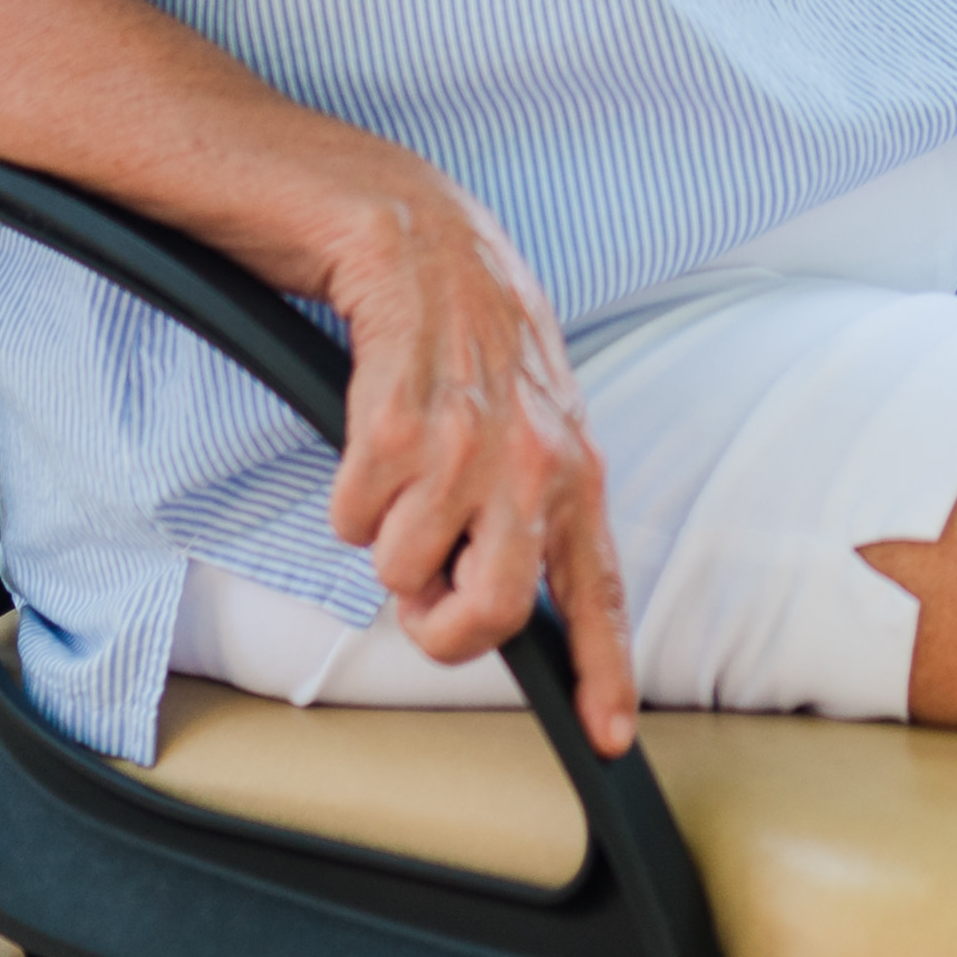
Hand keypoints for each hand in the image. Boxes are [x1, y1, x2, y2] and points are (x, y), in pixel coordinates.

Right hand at [308, 167, 635, 750]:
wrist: (404, 218)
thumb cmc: (458, 320)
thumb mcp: (518, 410)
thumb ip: (522, 499)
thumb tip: (491, 594)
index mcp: (573, 459)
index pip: (598, 586)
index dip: (607, 669)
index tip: (610, 738)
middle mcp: (535, 453)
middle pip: (497, 609)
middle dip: (440, 625)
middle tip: (415, 585)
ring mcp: (468, 435)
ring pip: (408, 569)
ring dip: (381, 540)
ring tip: (389, 472)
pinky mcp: (396, 414)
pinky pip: (354, 515)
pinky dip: (345, 495)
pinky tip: (361, 438)